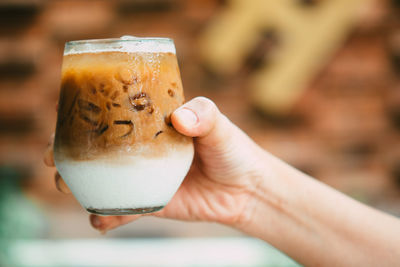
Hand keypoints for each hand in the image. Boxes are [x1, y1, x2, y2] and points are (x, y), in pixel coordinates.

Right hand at [44, 97, 264, 231]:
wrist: (245, 189)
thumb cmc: (233, 149)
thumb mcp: (219, 125)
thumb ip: (203, 115)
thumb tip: (179, 118)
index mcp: (153, 123)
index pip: (114, 113)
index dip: (85, 114)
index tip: (63, 114)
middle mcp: (143, 149)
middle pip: (98, 149)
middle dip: (71, 153)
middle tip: (55, 156)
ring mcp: (145, 176)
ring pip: (103, 179)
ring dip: (79, 184)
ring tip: (66, 186)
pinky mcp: (152, 201)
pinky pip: (123, 210)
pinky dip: (107, 216)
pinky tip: (98, 220)